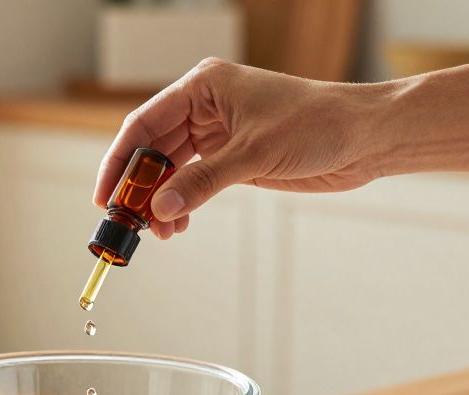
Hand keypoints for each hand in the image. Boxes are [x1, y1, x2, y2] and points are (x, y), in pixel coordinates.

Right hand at [94, 58, 382, 238]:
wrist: (363, 138)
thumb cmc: (317, 125)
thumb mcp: (254, 155)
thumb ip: (203, 182)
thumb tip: (161, 207)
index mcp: (203, 87)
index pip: (144, 124)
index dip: (119, 161)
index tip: (105, 196)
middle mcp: (204, 107)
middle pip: (152, 150)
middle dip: (139, 189)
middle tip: (127, 224)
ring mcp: (217, 134)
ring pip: (170, 171)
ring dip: (160, 202)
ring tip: (159, 232)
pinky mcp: (232, 158)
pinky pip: (192, 182)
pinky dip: (181, 204)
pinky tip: (177, 224)